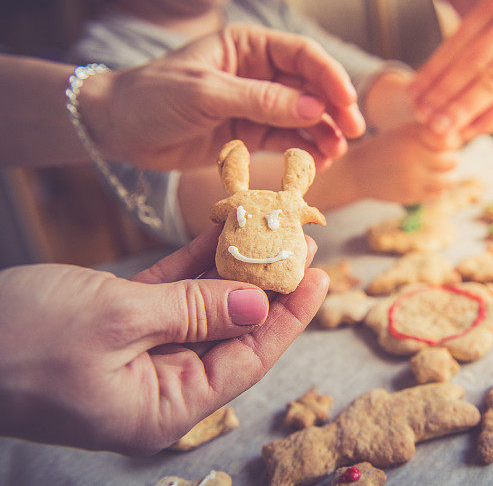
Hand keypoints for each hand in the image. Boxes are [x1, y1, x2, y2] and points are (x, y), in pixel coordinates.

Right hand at [0, 227, 327, 454]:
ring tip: (272, 231)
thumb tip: (257, 304)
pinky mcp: (116, 326)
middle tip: (301, 241)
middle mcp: (157, 387)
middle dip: (266, 285)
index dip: (288, 316)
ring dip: (234, 269)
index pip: (246, 359)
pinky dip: (193, 265)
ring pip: (202, 308)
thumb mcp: (118, 319)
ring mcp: (137, 357)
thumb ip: (193, 310)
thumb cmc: (18, 340)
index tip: (319, 276)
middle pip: (230, 332)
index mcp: (162, 406)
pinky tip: (221, 234)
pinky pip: (169, 294)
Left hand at [80, 24, 365, 170]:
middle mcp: (258, 72)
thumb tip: (313, 109)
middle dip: (335, 108)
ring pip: (303, 116)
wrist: (116, 129)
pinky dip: (304, 150)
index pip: (301, 56)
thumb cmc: (153, 97)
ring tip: (336, 153)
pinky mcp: (249, 133)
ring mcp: (256, 104)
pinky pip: (286, 140)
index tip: (346, 104)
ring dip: (324, 133)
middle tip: (354, 132)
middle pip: (310, 87)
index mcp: (248, 47)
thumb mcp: (206, 94)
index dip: (330, 77)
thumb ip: (260, 101)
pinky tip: (318, 162)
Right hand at [345, 124, 459, 203]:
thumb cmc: (385, 149)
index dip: (450, 144)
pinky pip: (437, 194)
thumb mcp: (404, 133)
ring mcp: (413, 176)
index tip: (442, 146)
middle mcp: (415, 153)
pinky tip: (425, 184)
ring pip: (449, 180)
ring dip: (446, 177)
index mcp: (414, 133)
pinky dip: (436, 190)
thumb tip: (460, 142)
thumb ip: (430, 135)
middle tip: (439, 161)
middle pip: (453, 160)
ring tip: (435, 173)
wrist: (356, 171)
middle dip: (449, 161)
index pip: (451, 140)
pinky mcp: (410, 194)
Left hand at [411, 0, 492, 148]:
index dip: (432, 73)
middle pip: (472, 63)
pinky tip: (474, 131)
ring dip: (463, 110)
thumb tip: (432, 81)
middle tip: (421, 119)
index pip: (457, 43)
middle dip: (442, 95)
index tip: (413, 98)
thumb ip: (478, 44)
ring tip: (441, 129)